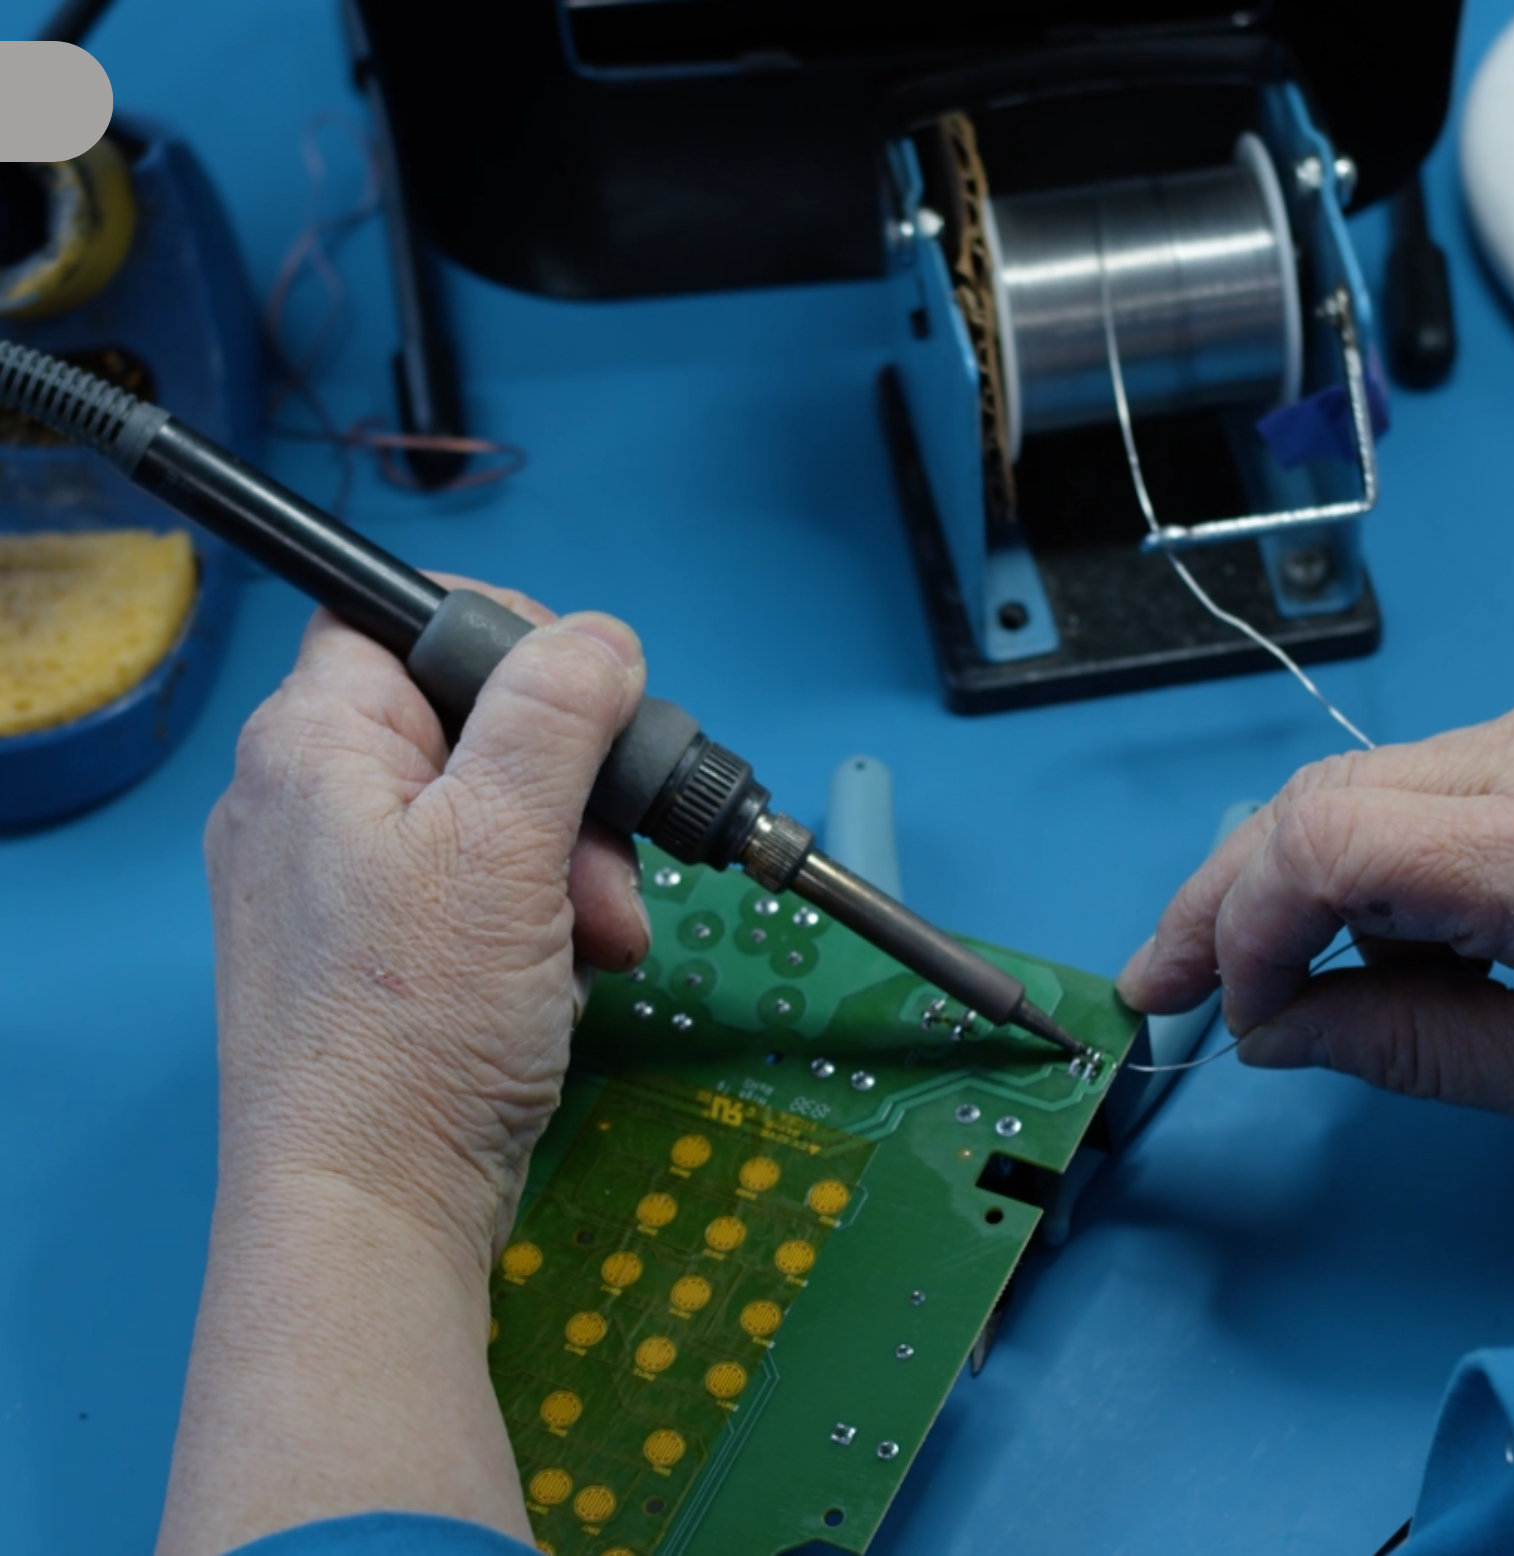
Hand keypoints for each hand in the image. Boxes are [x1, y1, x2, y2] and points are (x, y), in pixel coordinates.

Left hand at [205, 578, 650, 1250]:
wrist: (373, 1207)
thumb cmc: (415, 1027)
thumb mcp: (503, 843)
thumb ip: (556, 718)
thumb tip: (602, 637)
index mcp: (314, 742)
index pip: (403, 616)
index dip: (505, 640)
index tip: (589, 704)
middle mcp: (314, 797)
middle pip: (474, 722)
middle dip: (570, 789)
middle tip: (605, 863)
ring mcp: (345, 880)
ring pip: (494, 812)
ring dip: (572, 865)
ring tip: (594, 938)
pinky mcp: (383, 950)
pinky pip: (483, 889)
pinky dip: (540, 920)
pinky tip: (564, 973)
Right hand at [1117, 683, 1513, 1175]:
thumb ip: (1408, 1049)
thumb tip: (1278, 1031)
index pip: (1319, 844)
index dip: (1240, 931)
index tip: (1226, 1015)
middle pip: (1314, 802)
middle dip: (1226, 901)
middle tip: (1165, 983)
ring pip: (1351, 788)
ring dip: (1293, 887)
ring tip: (1286, 991)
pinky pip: (1412, 787)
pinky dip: (1367, 865)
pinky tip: (1379, 945)